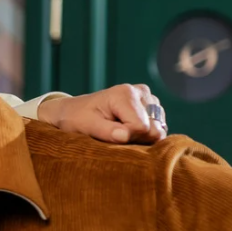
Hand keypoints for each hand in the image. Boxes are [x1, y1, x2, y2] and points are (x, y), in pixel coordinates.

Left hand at [37, 83, 166, 143]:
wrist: (73, 110)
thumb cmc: (77, 118)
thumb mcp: (86, 126)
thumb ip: (107, 132)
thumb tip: (125, 136)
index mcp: (125, 93)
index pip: (141, 127)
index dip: (128, 138)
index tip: (111, 137)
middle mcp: (140, 92)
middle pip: (153, 128)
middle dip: (136, 138)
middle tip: (114, 135)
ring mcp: (148, 98)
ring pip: (158, 129)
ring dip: (140, 136)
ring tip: (118, 131)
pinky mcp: (151, 105)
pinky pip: (158, 127)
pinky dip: (143, 134)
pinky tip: (127, 129)